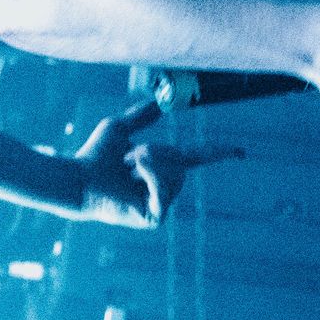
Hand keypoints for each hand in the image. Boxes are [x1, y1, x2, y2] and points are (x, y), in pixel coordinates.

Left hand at [72, 108, 240, 228]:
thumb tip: (158, 100)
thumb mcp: (120, 128)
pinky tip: (132, 173)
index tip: (240, 151)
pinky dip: (149, 174)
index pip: (197, 158)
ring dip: (146, 162)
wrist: (78, 179)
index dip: (219, 153)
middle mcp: (165, 188)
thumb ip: (141, 116)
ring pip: (173, 173)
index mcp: (161, 168)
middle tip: (126, 157)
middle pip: (181, 160)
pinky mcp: (154, 218)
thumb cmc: (94, 156)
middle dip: (154, 151)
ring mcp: (161, 205)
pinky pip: (164, 188)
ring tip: (124, 168)